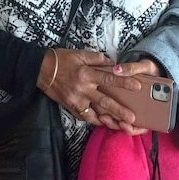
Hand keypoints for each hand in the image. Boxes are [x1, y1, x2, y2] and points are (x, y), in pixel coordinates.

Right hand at [36, 50, 150, 132]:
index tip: (137, 86)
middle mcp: (83, 89)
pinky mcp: (71, 107)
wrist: (41, 70)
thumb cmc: (61, 59)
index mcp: (86, 74)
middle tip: (133, 118)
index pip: (109, 78)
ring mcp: (76, 100)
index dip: (124, 82)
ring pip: (96, 113)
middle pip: (105, 101)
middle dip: (120, 111)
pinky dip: (95, 120)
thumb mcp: (80, 54)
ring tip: (122, 126)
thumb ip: (97, 59)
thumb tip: (112, 63)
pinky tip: (104, 122)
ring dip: (109, 120)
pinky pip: (85, 116)